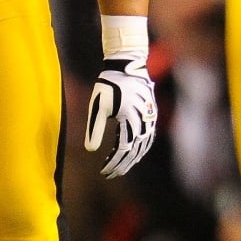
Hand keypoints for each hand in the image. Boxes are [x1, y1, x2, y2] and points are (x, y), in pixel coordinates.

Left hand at [84, 58, 156, 177]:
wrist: (127, 65)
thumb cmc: (109, 84)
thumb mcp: (98, 106)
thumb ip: (95, 128)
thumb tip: (90, 151)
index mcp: (130, 118)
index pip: (124, 149)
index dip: (114, 162)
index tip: (104, 171)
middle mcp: (143, 120)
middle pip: (135, 150)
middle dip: (122, 164)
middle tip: (110, 174)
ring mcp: (150, 118)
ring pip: (143, 145)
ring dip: (132, 159)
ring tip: (120, 168)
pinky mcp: (151, 114)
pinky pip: (148, 137)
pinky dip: (141, 148)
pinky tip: (133, 154)